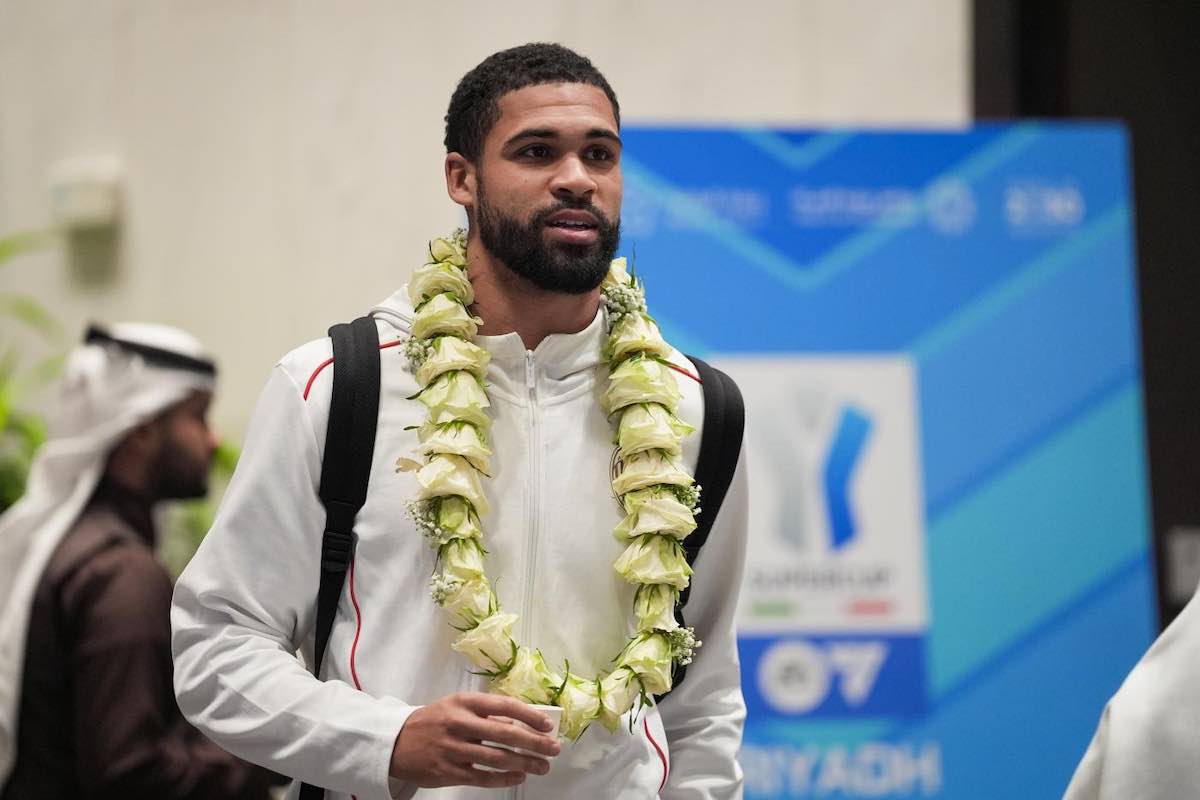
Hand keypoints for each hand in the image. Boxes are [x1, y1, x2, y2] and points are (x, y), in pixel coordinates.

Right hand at [389, 692, 561, 787]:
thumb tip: (519, 723)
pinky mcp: (448, 771)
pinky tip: (518, 777)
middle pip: (505, 733)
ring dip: (524, 763)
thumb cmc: (433, 721)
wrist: (395, 742)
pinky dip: (504, 779)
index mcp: (463, 702)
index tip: (547, 725)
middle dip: (534, 743)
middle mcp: (459, 723)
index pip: (504, 705)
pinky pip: (482, 777)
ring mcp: (453, 749)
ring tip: (541, 766)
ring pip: (497, 758)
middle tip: (553, 749)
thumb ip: (486, 714)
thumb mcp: (456, 707)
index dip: (529, 715)